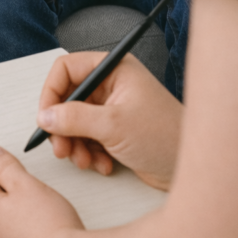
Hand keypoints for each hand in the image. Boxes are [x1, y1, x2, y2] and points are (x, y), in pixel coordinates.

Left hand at [0, 144, 83, 237]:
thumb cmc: (49, 224)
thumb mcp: (25, 183)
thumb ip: (4, 166)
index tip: (12, 161)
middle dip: (11, 186)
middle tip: (32, 184)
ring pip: (7, 215)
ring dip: (20, 206)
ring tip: (42, 205)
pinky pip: (17, 232)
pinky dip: (27, 225)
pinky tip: (44, 223)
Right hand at [36, 52, 183, 190]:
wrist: (192, 169)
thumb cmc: (165, 137)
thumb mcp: (113, 126)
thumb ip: (74, 119)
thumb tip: (46, 117)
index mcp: (114, 69)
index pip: (67, 69)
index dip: (51, 92)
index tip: (46, 117)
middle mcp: (112, 85)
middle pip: (68, 98)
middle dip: (62, 126)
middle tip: (60, 148)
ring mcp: (113, 108)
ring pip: (74, 121)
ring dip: (74, 144)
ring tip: (84, 160)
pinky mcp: (115, 130)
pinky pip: (87, 137)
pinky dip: (88, 152)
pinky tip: (101, 164)